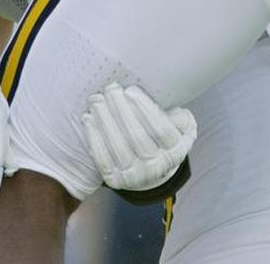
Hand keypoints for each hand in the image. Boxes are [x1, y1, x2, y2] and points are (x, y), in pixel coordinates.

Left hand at [82, 82, 196, 191]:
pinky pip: (103, 159)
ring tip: (96, 100)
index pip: (160, 128)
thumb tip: (170, 101)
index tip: (130, 89)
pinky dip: (94, 138)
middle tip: (110, 89)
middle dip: (121, 109)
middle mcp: (157, 167)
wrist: (152, 170)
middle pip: (137, 136)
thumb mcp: (181, 127)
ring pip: (118, 147)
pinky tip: (88, 119)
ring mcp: (136, 177)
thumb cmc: (163, 138)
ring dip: (105, 121)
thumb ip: (178, 116)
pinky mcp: (116, 181)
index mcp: (175, 151)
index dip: (145, 108)